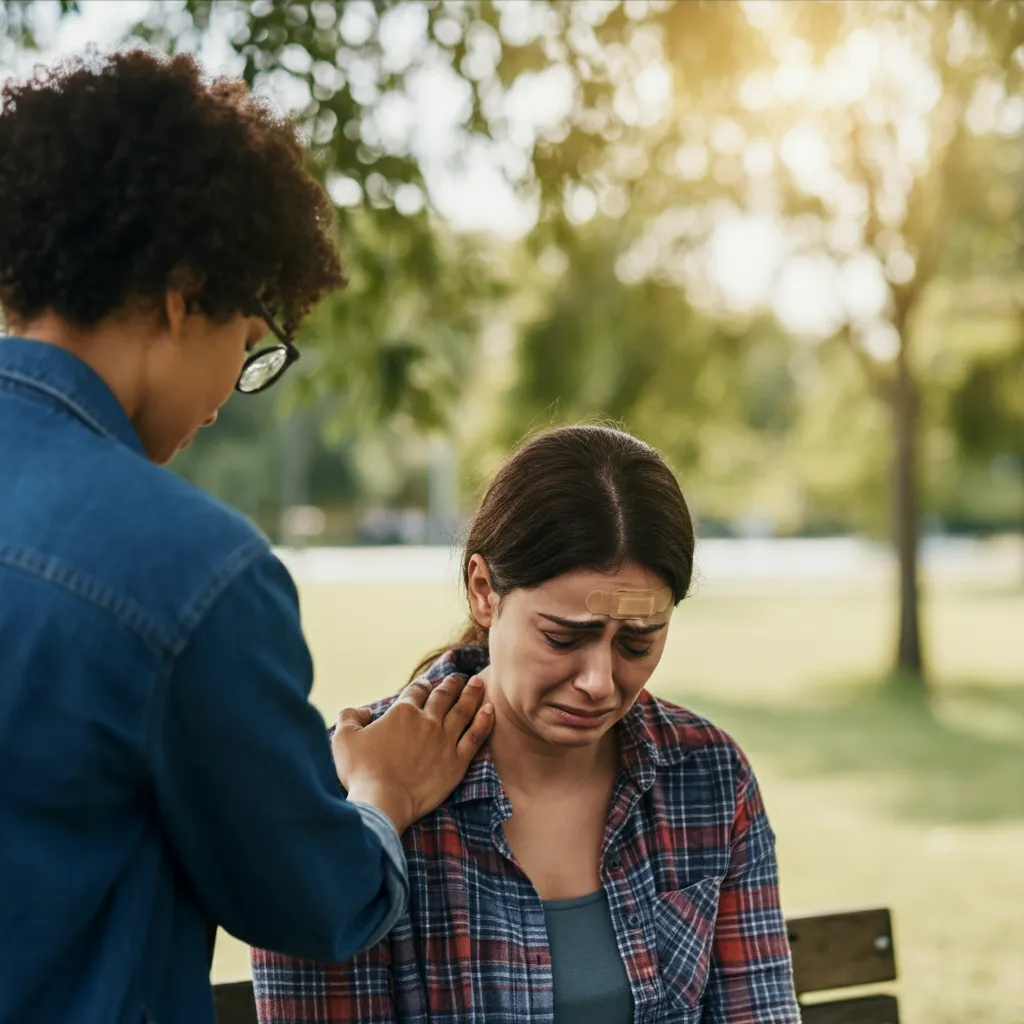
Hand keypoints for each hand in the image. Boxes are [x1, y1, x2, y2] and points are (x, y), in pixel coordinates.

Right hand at [331, 674, 493, 833]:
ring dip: (471, 694)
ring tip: (478, 684)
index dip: (422, 684)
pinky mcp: (457, 762)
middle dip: (452, 684)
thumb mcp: (343, 738)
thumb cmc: (361, 771)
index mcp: (402, 713)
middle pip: (443, 696)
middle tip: (459, 677)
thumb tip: (362, 711)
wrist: (383, 801)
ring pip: (463, 711)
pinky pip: (475, 736)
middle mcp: (426, 722)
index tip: (427, 682)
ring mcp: (444, 741)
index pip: (416, 691)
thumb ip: (350, 717)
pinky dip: (484, 721)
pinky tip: (490, 710)